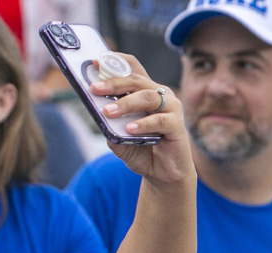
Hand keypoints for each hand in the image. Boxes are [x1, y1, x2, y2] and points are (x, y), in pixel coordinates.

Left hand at [90, 54, 194, 185]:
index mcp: (144, 92)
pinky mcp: (177, 125)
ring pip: (148, 97)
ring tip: (108, 112)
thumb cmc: (142, 151)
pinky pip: (160, 120)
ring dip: (126, 104)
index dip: (116, 61)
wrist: (163, 174)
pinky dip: (143, 124)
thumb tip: (97, 116)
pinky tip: (129, 129)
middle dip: (114, 83)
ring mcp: (170, 108)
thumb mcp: (119, 139)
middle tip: (94, 88)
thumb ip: (110, 128)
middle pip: (136, 81)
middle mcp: (159, 95)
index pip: (133, 69)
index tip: (97, 60)